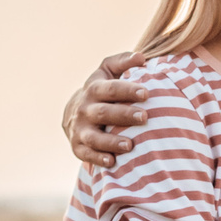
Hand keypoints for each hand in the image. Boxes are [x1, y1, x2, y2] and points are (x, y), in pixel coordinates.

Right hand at [65, 52, 145, 169]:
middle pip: (103, 113)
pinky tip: (112, 162)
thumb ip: (123, 62)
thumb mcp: (108, 72)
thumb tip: (141, 57)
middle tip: (144, 117)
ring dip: (111, 142)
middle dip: (124, 115)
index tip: (146, 93)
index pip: (110, 89)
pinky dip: (98, 159)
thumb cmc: (102, 90)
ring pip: (94, 137)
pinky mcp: (77, 147)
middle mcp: (84, 109)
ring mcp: (80, 129)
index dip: (127, 90)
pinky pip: (87, 155)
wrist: (74, 112)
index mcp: (94, 89)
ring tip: (130, 145)